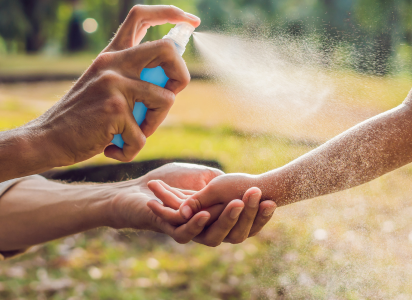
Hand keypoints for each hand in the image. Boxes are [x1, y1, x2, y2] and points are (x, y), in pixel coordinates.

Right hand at [31, 5, 199, 165]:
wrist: (48, 138)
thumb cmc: (83, 116)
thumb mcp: (104, 84)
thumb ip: (132, 75)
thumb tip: (173, 78)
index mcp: (112, 54)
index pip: (141, 16)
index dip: (170, 13)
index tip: (191, 20)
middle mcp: (113, 62)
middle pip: (167, 49)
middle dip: (181, 75)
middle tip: (170, 95)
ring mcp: (114, 84)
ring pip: (166, 99)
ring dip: (155, 124)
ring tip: (133, 133)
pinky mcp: (115, 109)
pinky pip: (143, 136)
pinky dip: (132, 149)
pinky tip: (113, 148)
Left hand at [109, 163, 276, 245]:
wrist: (139, 188)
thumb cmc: (171, 180)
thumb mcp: (205, 177)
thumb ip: (223, 183)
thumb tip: (248, 186)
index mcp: (219, 219)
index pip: (246, 223)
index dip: (260, 215)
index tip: (272, 200)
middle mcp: (208, 230)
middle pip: (235, 232)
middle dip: (247, 214)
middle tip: (256, 195)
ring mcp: (191, 233)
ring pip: (214, 235)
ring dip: (226, 218)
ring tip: (237, 203)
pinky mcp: (172, 231)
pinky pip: (187, 234)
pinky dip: (196, 224)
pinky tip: (203, 214)